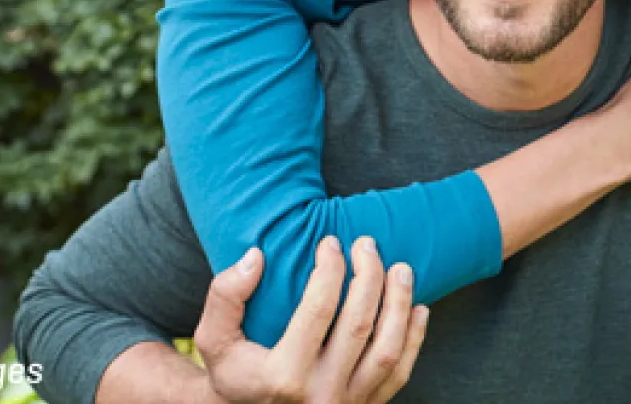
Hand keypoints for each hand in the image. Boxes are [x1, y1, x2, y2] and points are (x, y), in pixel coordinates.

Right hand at [194, 238, 428, 403]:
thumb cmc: (234, 373)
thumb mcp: (213, 339)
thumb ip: (225, 296)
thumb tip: (256, 257)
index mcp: (283, 376)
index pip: (318, 310)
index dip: (329, 269)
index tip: (331, 242)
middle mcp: (320, 395)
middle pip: (359, 326)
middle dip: (369, 277)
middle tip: (368, 245)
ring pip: (387, 351)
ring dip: (399, 304)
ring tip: (401, 269)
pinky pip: (399, 374)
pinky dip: (414, 340)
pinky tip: (418, 309)